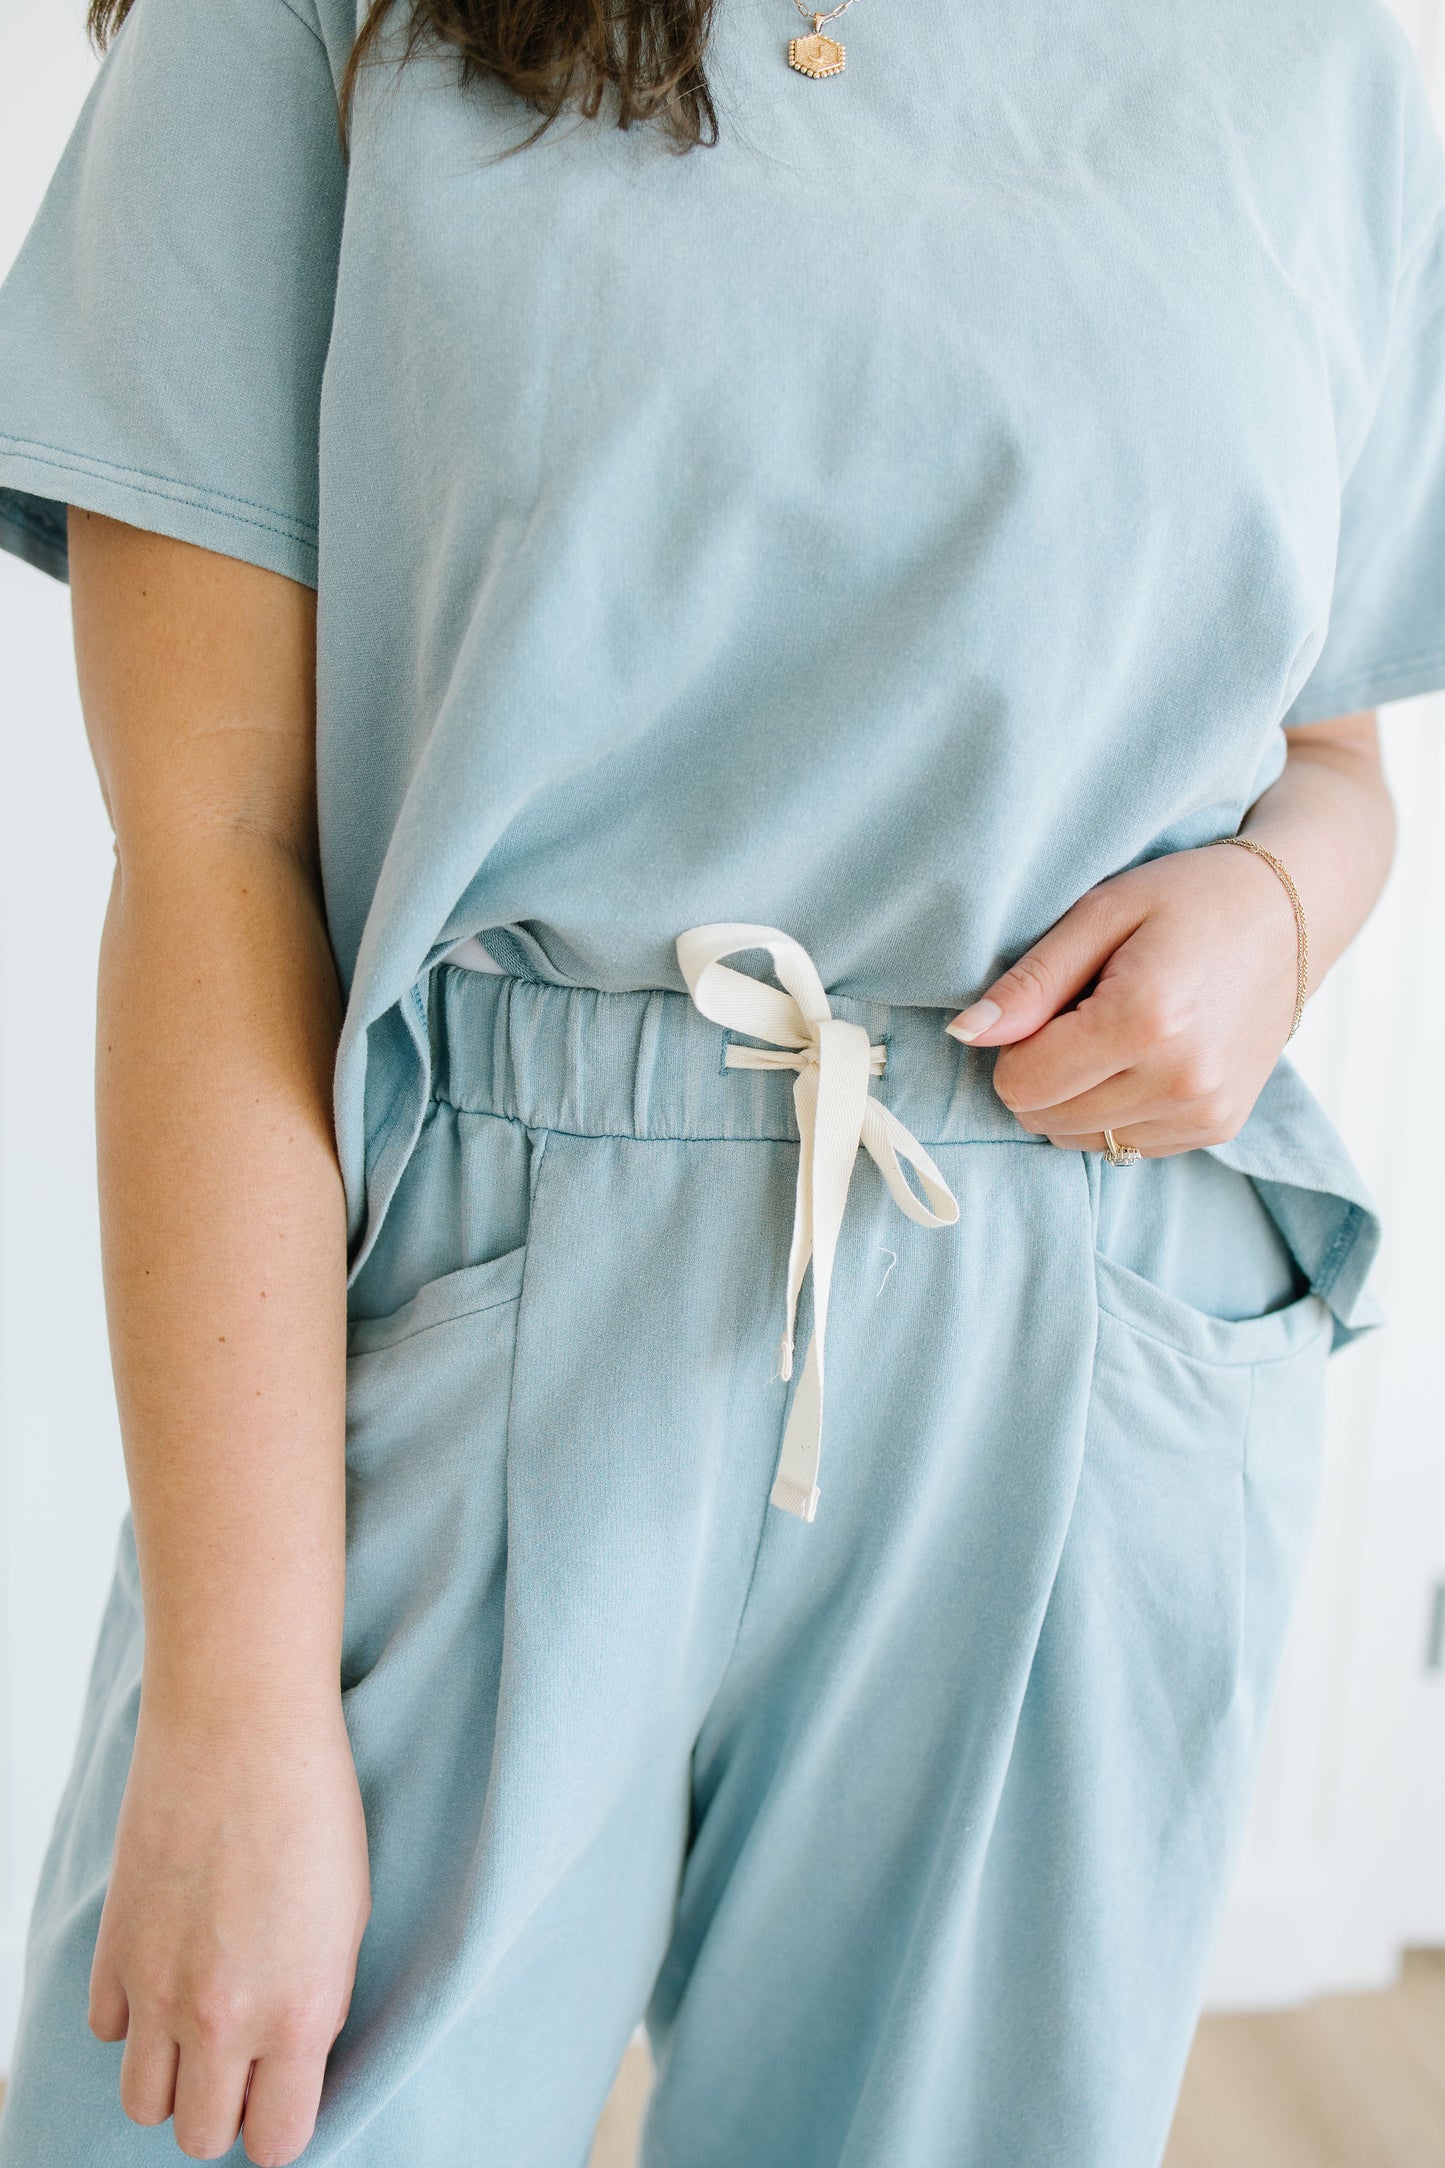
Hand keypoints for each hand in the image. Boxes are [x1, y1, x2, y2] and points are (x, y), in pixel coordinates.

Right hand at [89, 1698, 370, 2165]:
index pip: (276, 2143)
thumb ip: (313, 2004)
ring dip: (173, 2076)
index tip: (284, 2094)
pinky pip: (111, 2032)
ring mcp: (157, 1989)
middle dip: (224, 2107)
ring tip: (202, 2022)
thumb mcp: (347, 1919)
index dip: (281, 2123)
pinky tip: (169, 1966)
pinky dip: (135, 2017)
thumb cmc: (315, 1807)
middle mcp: (221, 2019)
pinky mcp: (113, 1951)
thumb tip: (287, 2058)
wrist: (242, 1727)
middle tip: (244, 2055)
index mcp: (299, 2015)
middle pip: (201, 2136)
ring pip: (144, 2103)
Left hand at [945, 843, 1299, 1155]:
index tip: (1047, 1003)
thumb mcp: (1102, 912)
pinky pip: (1123, 1144)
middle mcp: (1180, 1081)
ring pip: (1079, 1140)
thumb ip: (1031, 981)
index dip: (1013, 1045)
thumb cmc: (1192, 898)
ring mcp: (1204, 1112)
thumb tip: (966, 1034)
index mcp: (1144, 1020)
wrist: (1293, 913)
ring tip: (1116, 1032)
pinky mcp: (1217, 1128)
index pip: (1021, 1083)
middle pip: (1044, 1119)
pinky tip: (1144, 1057)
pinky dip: (1113, 1109)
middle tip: (1082, 1012)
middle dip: (1041, 1071)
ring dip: (1075, 1096)